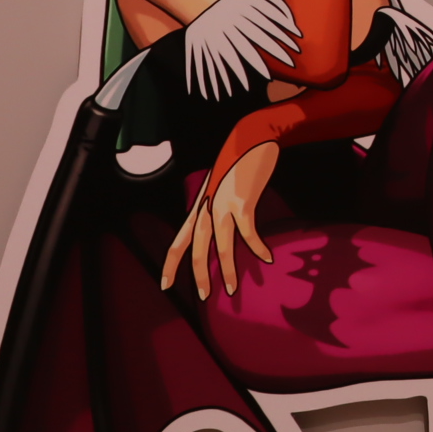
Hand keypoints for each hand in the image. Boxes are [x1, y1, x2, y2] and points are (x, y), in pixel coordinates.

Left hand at [162, 141, 278, 299]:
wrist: (251, 135)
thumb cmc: (239, 158)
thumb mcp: (222, 184)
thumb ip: (219, 203)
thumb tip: (225, 222)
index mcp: (199, 205)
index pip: (178, 241)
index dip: (170, 264)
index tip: (166, 285)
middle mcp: (206, 208)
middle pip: (196, 250)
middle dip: (199, 276)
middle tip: (205, 296)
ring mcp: (223, 205)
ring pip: (221, 247)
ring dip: (227, 270)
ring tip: (234, 288)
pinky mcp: (243, 201)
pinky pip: (249, 233)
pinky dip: (257, 248)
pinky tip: (266, 257)